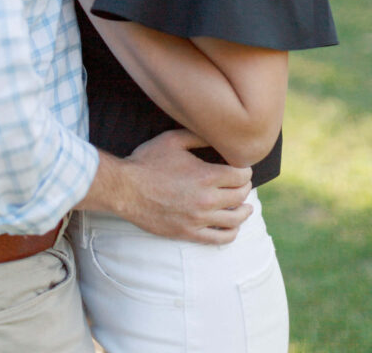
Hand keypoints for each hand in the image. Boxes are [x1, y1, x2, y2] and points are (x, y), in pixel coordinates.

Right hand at [124, 129, 252, 243]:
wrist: (125, 189)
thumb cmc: (147, 161)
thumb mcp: (172, 140)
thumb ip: (197, 136)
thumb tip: (217, 133)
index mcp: (206, 175)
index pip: (241, 175)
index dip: (245, 170)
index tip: (242, 168)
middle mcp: (207, 199)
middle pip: (241, 196)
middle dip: (245, 187)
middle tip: (242, 183)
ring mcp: (199, 219)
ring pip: (235, 219)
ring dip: (244, 211)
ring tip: (246, 207)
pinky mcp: (189, 233)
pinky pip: (220, 238)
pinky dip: (232, 232)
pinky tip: (232, 226)